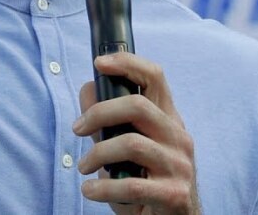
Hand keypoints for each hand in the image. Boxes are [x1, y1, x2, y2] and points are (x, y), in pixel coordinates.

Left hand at [73, 53, 200, 214]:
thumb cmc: (148, 180)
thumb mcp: (130, 146)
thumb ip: (110, 120)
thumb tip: (87, 89)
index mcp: (169, 119)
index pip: (155, 77)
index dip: (127, 63)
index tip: (99, 63)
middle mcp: (179, 137)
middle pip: (137, 106)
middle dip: (99, 113)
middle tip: (77, 128)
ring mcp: (180, 166)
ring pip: (131, 144)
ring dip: (97, 155)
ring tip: (83, 167)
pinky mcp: (174, 195)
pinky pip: (132, 186)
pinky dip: (102, 188)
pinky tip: (90, 191)